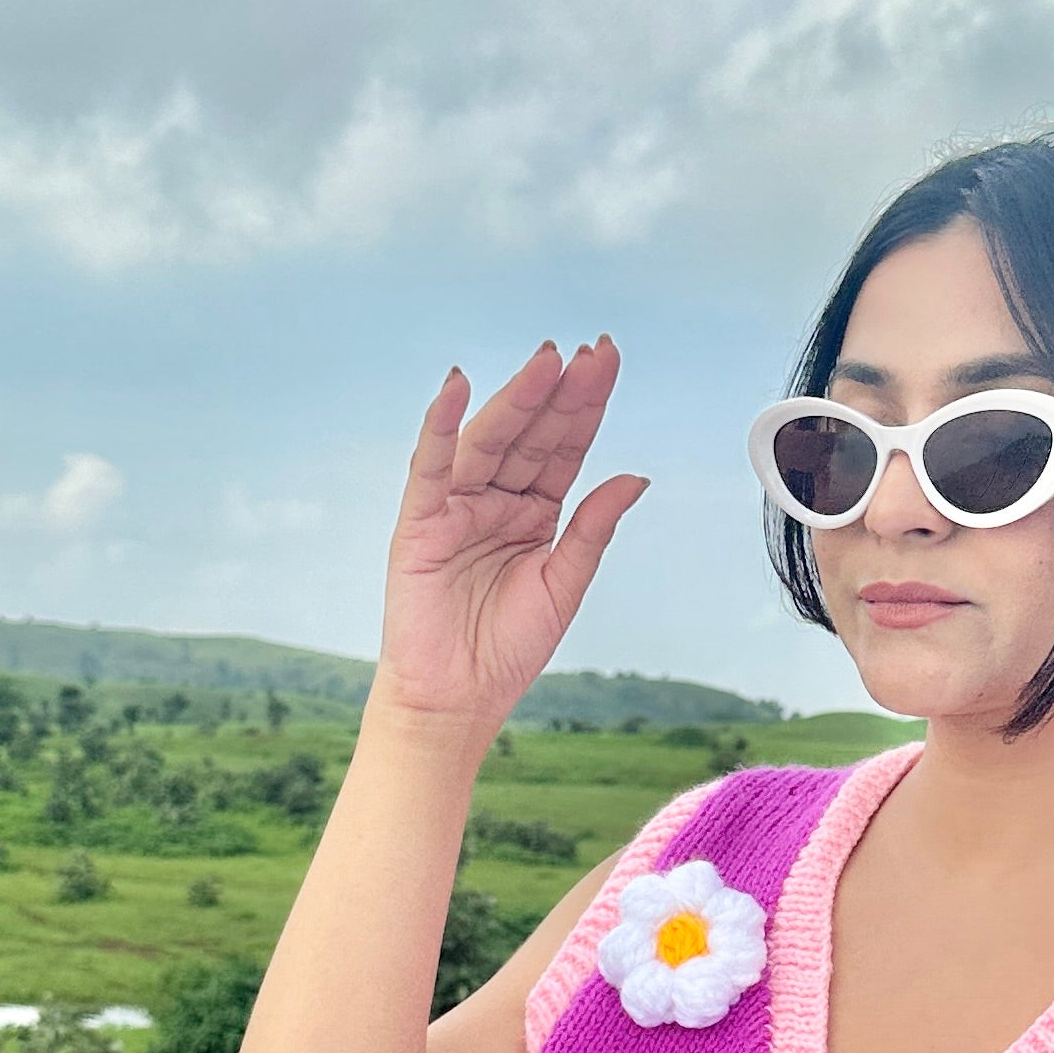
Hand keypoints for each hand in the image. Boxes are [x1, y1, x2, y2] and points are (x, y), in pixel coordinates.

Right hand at [373, 340, 645, 728]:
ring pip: (489, 441)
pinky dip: (439, 426)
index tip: (607, 360)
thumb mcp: (564, 585)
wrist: (458, 700)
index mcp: (533, 512)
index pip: (564, 447)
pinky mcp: (419, 524)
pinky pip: (430, 467)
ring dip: (515, 399)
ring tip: (546, 361)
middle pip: (532, 435)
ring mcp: (455, 507)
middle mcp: (494, 500)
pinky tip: (456, 387)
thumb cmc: (506, 650)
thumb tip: (635, 477)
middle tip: (590, 351)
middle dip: (560, 393)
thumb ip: (593, 528)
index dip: (585, 405)